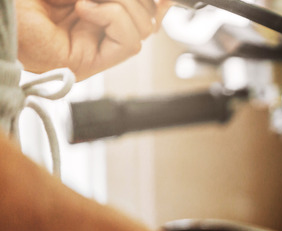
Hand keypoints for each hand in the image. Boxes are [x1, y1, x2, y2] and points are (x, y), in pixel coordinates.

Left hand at [16, 0, 169, 79]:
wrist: (3, 12)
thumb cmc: (26, 2)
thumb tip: (155, 1)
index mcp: (95, 13)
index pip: (143, 12)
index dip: (157, 4)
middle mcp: (98, 33)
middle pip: (148, 18)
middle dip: (131, 0)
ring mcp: (95, 49)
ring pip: (143, 30)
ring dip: (120, 6)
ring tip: (85, 1)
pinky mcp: (89, 63)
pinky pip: (129, 43)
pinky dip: (112, 18)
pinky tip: (84, 9)